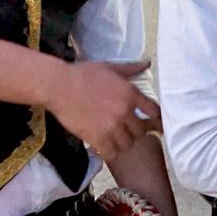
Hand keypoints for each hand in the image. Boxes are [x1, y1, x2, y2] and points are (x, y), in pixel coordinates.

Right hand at [47, 60, 162, 162]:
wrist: (59, 86)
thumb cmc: (82, 74)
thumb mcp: (110, 67)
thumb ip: (131, 68)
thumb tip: (147, 63)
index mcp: (130, 94)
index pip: (154, 112)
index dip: (157, 121)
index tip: (157, 126)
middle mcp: (124, 111)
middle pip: (141, 131)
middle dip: (136, 132)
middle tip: (129, 132)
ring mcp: (111, 126)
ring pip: (128, 144)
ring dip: (123, 143)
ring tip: (116, 140)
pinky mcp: (97, 137)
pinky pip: (112, 152)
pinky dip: (111, 152)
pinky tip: (105, 148)